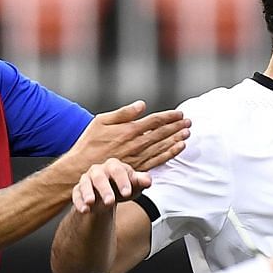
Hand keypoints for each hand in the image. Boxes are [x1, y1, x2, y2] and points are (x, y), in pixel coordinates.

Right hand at [69, 100, 189, 176]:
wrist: (83, 167)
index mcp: (129, 129)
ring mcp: (138, 156)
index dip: (169, 117)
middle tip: (189, 121)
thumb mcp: (101, 121)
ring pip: (163, 146)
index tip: (179, 113)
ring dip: (177, 139)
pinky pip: (158, 160)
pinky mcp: (138, 167)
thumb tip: (142, 104)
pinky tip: (179, 148)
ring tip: (188, 133)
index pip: (155, 121)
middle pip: (162, 133)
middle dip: (177, 126)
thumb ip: (123, 113)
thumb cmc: (90, 142)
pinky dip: (170, 153)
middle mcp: (136, 143)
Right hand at [71, 159, 148, 216]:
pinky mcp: (78, 191)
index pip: (118, 170)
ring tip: (91, 203)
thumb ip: (141, 182)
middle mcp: (98, 171)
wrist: (108, 196)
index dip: (123, 181)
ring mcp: (86, 180)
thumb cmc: (123, 188)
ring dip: (88, 193)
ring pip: (85, 184)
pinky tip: (84, 210)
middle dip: (105, 189)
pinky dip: (79, 203)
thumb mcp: (134, 186)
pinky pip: (76, 195)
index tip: (128, 193)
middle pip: (100, 177)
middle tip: (110, 201)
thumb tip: (148, 181)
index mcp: (114, 166)